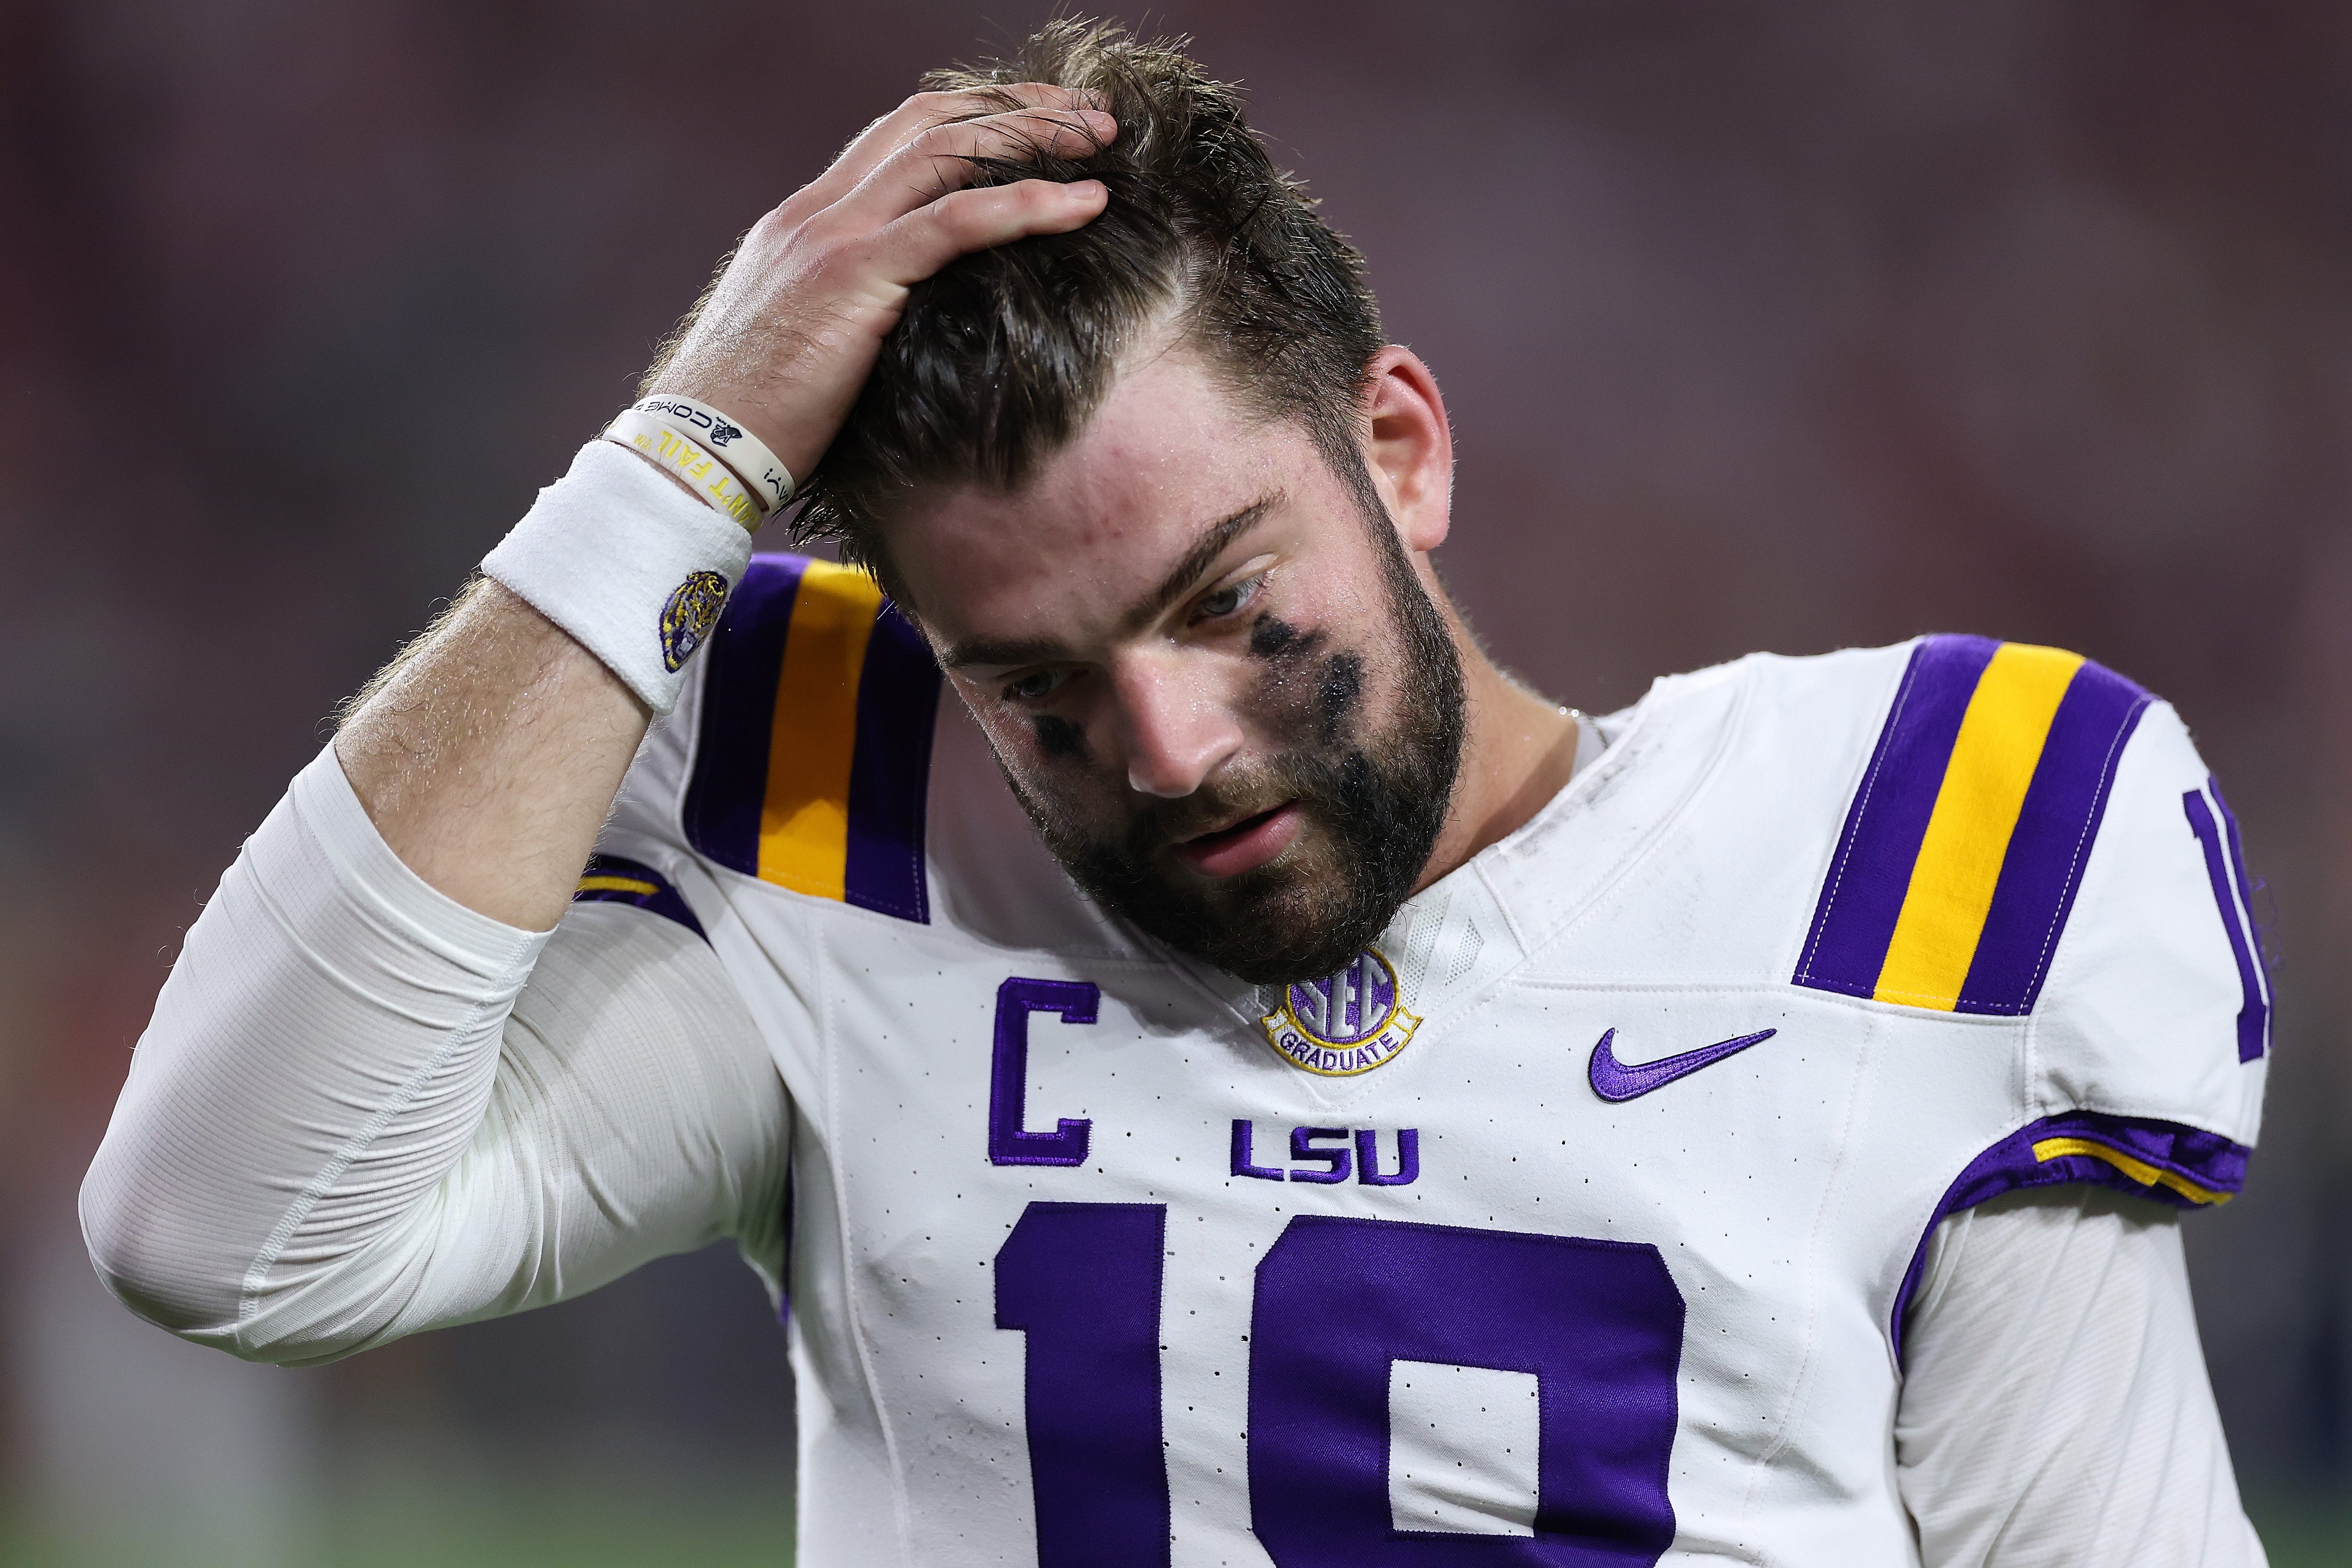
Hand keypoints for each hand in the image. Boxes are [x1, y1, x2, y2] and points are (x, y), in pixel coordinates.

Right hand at [647, 86, 1115, 485]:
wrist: (696, 450)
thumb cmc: (756, 419)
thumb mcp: (810, 343)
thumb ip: (858, 309)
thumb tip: (915, 324)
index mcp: (807, 220)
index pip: (901, 135)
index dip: (977, 116)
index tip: (1040, 123)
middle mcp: (818, 210)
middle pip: (932, 119)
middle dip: (1018, 107)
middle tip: (1091, 115)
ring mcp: (831, 236)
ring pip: (947, 150)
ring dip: (1034, 136)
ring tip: (1103, 141)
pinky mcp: (851, 277)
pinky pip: (954, 223)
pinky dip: (1026, 204)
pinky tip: (1084, 203)